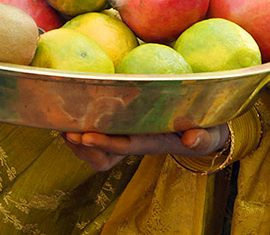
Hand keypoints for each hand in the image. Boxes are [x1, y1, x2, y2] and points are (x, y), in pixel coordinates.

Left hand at [62, 125, 228, 171]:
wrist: (203, 132)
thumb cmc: (206, 129)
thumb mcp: (208, 133)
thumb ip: (202, 136)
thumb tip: (191, 138)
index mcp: (151, 141)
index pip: (124, 144)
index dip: (104, 142)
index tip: (85, 136)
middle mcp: (136, 141)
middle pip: (103, 153)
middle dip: (83, 146)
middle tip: (64, 131)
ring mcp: (129, 136)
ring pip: (97, 150)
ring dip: (78, 141)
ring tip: (61, 124)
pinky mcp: (126, 128)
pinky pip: (100, 137)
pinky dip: (84, 130)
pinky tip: (73, 115)